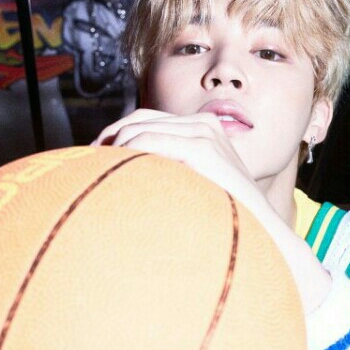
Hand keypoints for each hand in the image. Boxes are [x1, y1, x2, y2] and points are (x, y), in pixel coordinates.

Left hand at [92, 108, 263, 215]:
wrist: (261, 232)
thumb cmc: (226, 217)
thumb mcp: (194, 185)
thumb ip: (170, 169)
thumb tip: (128, 170)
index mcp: (203, 128)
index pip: (146, 117)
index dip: (116, 132)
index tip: (96, 156)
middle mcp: (205, 123)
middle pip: (138, 118)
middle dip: (109, 138)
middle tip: (88, 162)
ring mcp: (206, 133)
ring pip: (138, 129)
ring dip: (115, 150)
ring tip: (101, 172)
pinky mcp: (203, 148)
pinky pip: (148, 142)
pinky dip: (128, 155)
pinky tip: (120, 175)